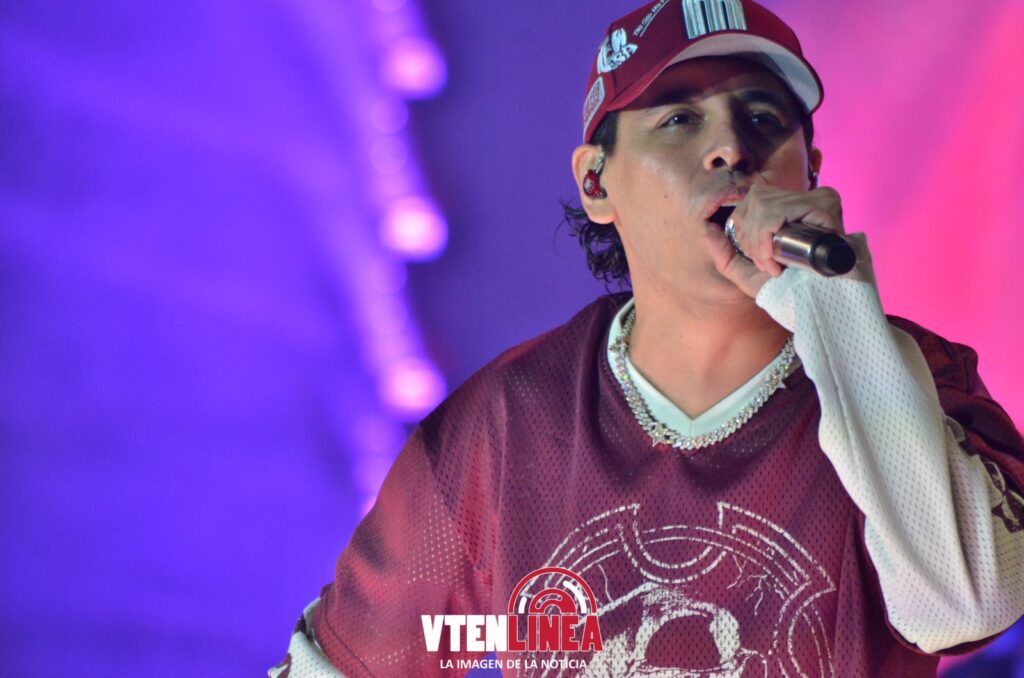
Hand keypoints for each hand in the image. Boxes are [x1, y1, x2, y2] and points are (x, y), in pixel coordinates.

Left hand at [703, 182, 845, 296]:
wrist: (813, 306)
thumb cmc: (783, 289)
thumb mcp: (746, 273)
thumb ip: (723, 253)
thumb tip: (706, 229)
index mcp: (790, 208)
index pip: (754, 201)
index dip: (749, 232)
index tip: (763, 261)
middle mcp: (807, 198)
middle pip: (757, 201)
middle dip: (753, 240)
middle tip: (770, 266)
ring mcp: (819, 199)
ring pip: (764, 207)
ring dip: (761, 243)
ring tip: (776, 266)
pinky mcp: (825, 205)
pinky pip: (775, 214)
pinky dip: (766, 241)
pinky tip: (779, 262)